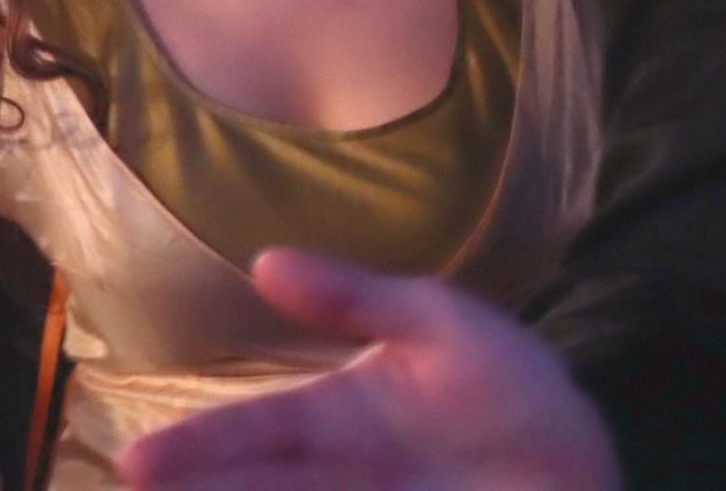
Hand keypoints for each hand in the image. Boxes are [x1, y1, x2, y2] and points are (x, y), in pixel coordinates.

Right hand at [117, 250, 619, 490]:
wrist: (591, 470)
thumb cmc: (517, 390)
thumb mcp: (442, 325)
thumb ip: (356, 297)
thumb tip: (263, 257)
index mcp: (337, 416)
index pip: (256, 431)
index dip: (199, 447)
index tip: (138, 462)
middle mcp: (338, 475)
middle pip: (253, 488)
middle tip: (134, 487)